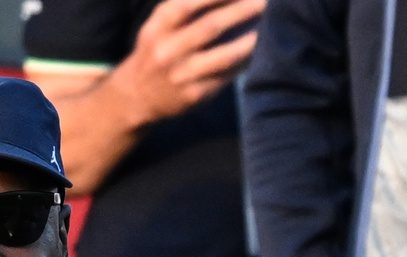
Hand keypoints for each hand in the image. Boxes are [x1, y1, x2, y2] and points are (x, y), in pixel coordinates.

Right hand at [106, 0, 265, 124]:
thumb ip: (186, 6)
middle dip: (243, 10)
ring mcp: (180, 75)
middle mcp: (166, 51)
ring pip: (224, 56)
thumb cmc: (158, 49)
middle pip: (210, 26)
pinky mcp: (194, 95)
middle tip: (268, 0)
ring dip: (251, 39)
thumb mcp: (160, 24)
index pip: (187, 4)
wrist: (136, 97)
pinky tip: (260, 50)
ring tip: (270, 26)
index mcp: (158, 27)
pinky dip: (246, 61)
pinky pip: (227, 76)